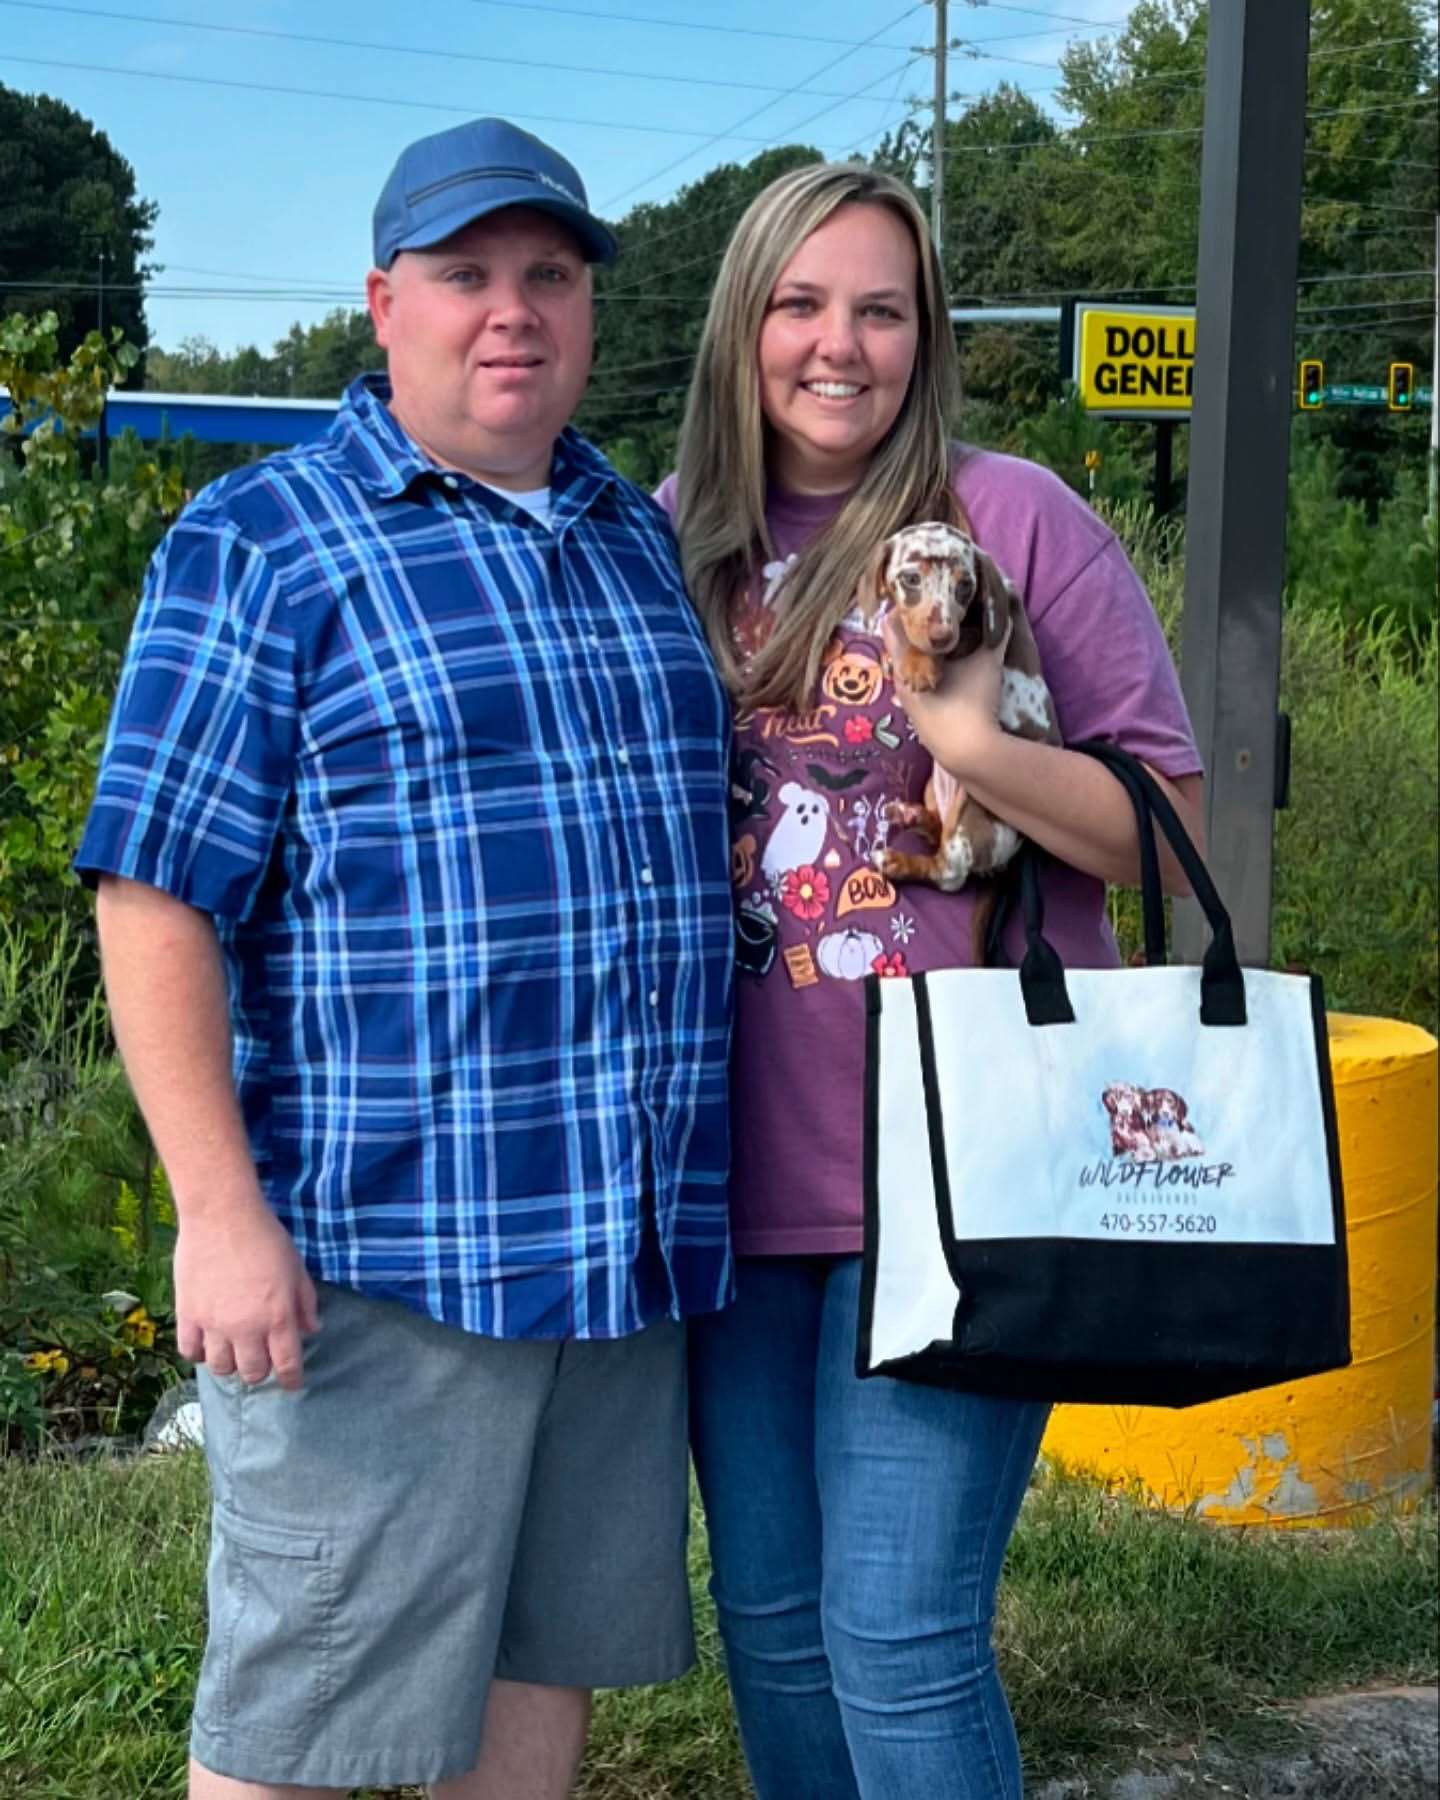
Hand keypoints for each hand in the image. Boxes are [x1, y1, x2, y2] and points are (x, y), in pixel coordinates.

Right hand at [175, 1197, 318, 1390]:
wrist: (222, 1215)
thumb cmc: (266, 1237)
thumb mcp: (297, 1268)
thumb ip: (305, 1303)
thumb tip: (311, 1330)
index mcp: (278, 1316)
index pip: (286, 1364)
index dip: (292, 1379)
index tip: (293, 1383)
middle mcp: (246, 1327)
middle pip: (253, 1372)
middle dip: (261, 1371)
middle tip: (261, 1360)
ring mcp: (214, 1324)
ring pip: (221, 1368)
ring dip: (231, 1364)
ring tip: (234, 1351)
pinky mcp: (188, 1315)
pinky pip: (190, 1351)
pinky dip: (200, 1354)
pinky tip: (207, 1343)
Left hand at [882, 612, 1010, 778]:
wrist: (970, 755)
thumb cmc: (972, 703)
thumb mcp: (987, 662)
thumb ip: (994, 633)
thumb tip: (1003, 605)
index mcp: (904, 664)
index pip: (891, 624)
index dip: (906, 605)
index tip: (923, 593)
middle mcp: (900, 682)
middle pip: (899, 645)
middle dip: (916, 627)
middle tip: (937, 609)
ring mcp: (908, 702)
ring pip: (908, 666)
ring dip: (922, 650)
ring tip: (944, 634)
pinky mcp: (919, 717)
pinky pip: (917, 683)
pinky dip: (927, 670)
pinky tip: (948, 666)